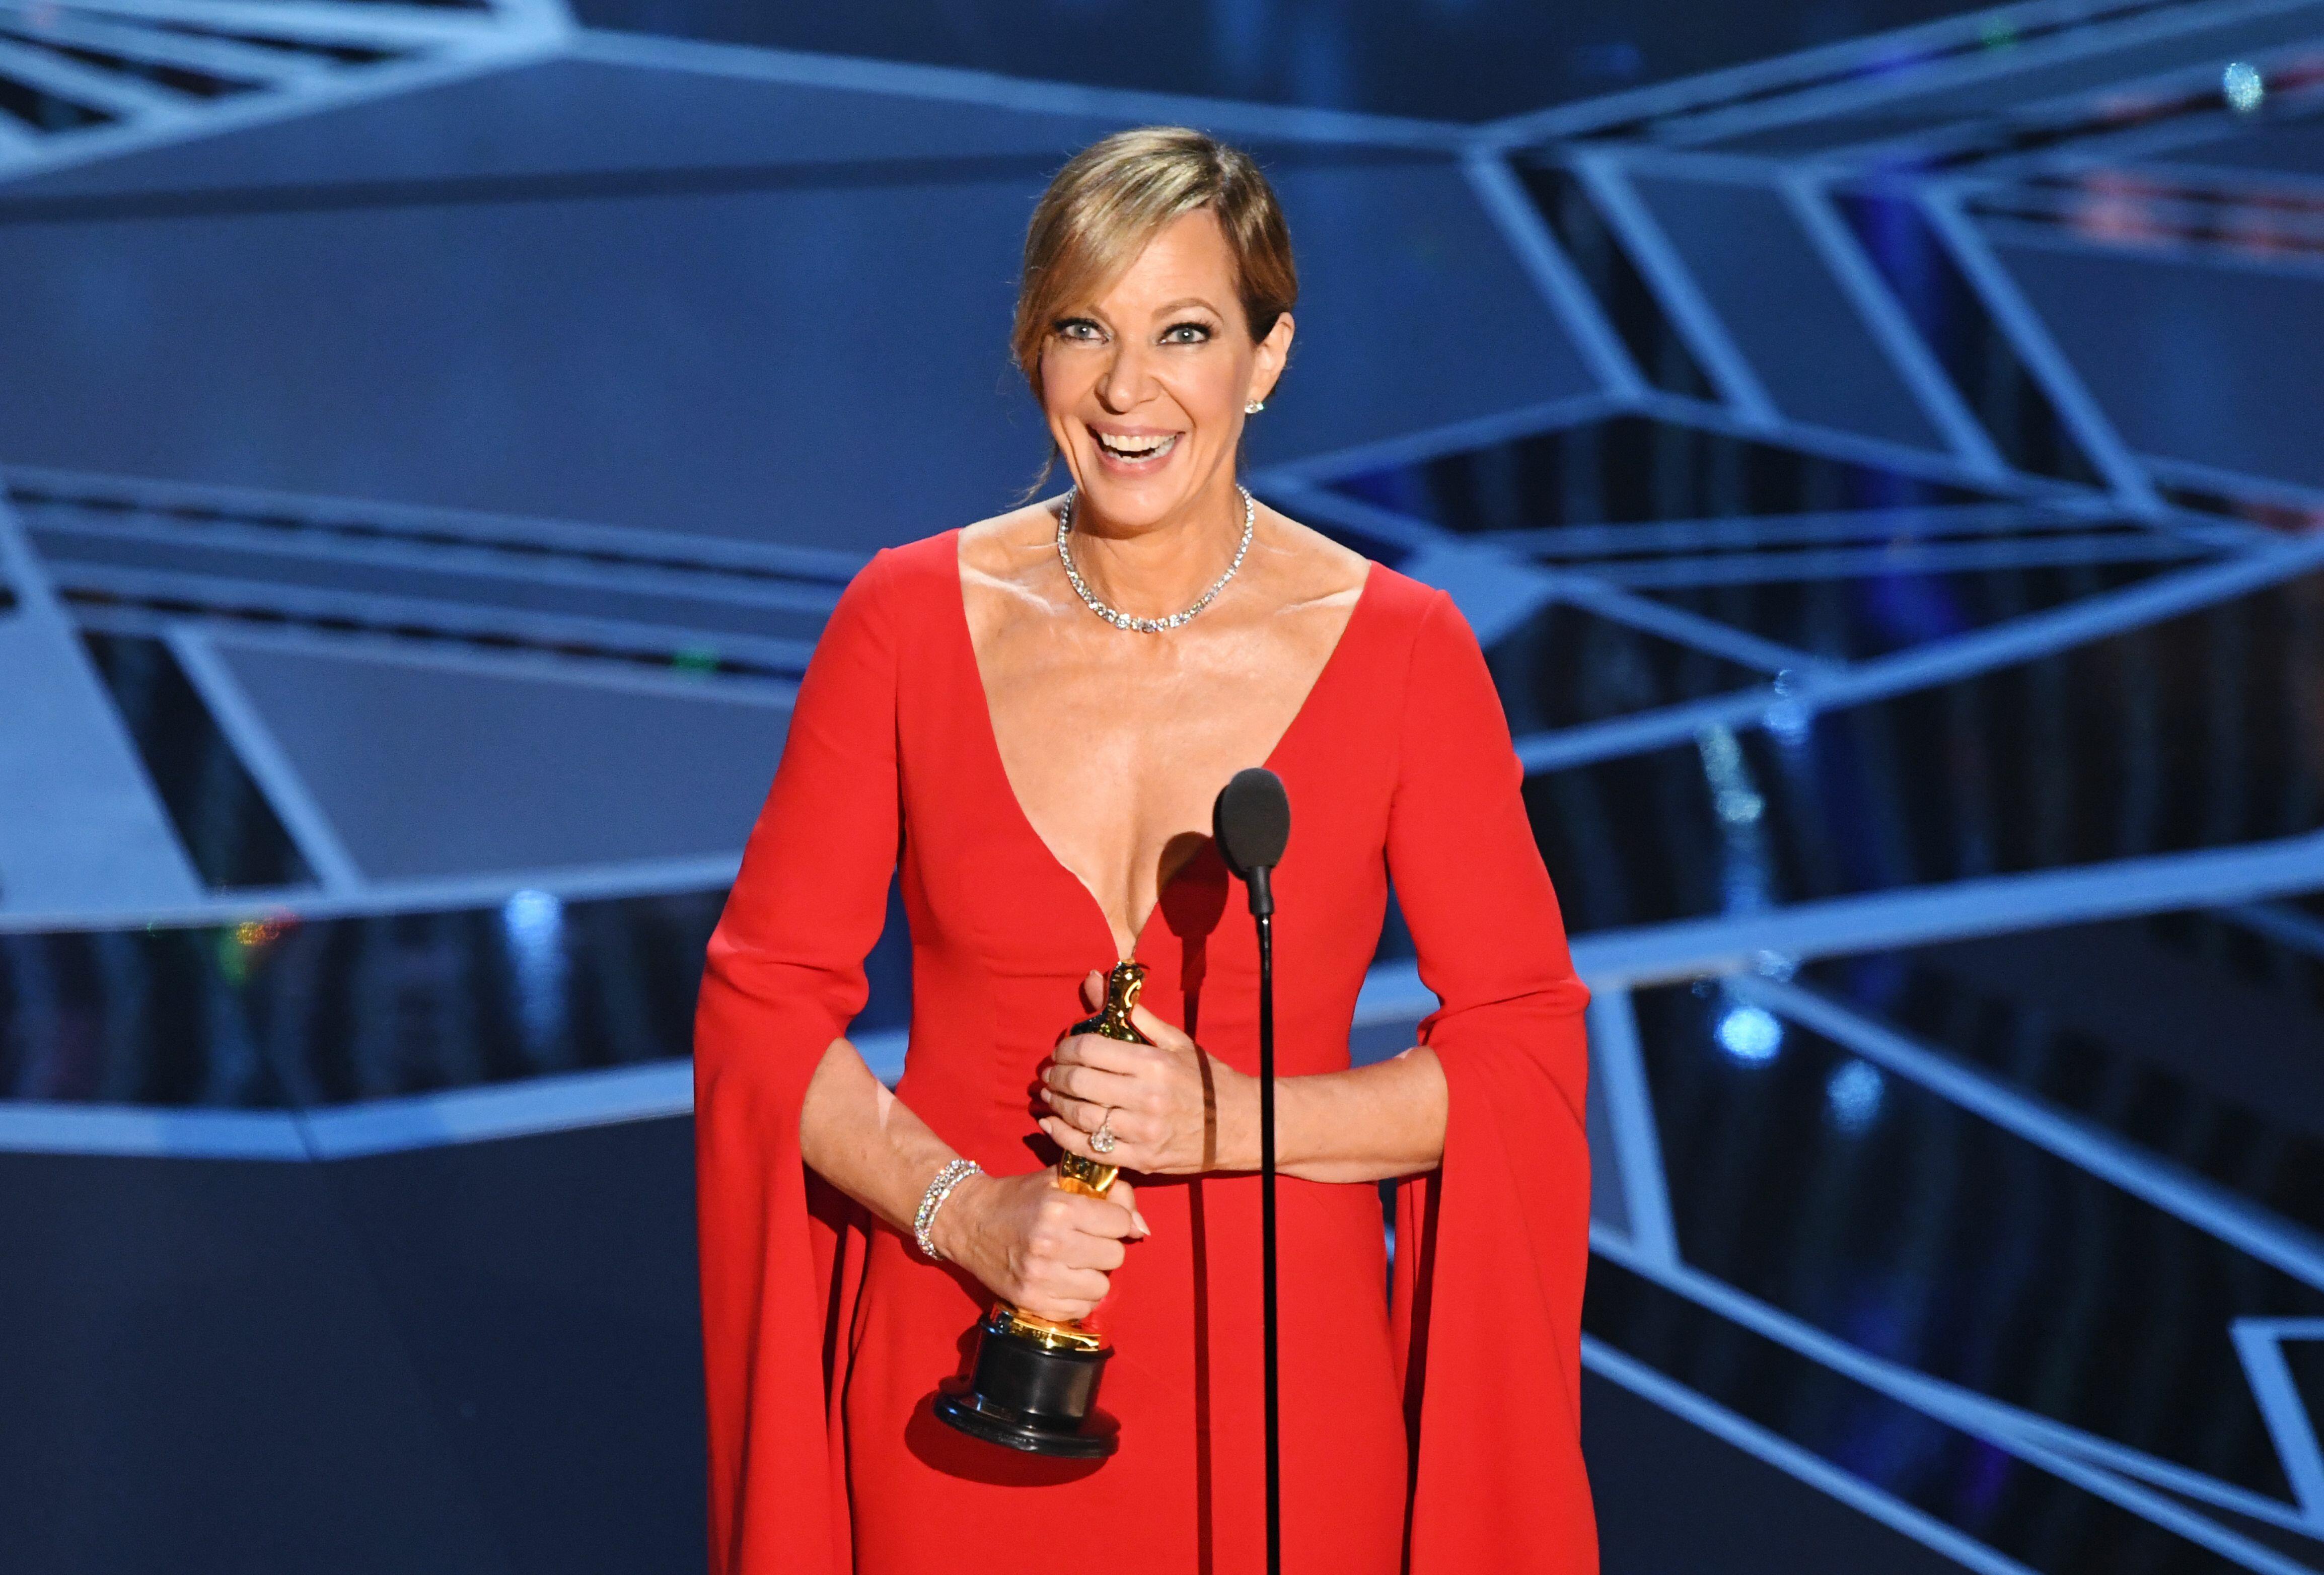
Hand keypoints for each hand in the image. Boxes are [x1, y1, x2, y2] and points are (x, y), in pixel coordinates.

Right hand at [931, 1166, 1145, 1324]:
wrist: (969, 1222)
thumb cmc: (1020, 1198)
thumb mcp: (1061, 1180)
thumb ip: (1109, 1193)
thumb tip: (1141, 1228)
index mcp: (1060, 1209)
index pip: (1120, 1224)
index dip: (1113, 1219)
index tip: (1098, 1218)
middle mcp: (1051, 1245)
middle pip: (1115, 1257)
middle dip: (1104, 1247)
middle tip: (1083, 1240)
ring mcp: (1040, 1278)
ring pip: (1101, 1287)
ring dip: (1092, 1275)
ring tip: (1072, 1262)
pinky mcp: (1032, 1302)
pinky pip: (1081, 1309)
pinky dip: (1076, 1297)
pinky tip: (1060, 1280)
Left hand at [1038, 970, 1252, 1175]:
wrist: (1240, 1125)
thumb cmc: (1206, 1078)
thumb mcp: (1175, 1040)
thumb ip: (1132, 1014)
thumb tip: (1095, 979)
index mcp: (1154, 1063)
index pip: (1090, 1049)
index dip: (1066, 1047)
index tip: (1060, 1049)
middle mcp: (1147, 1098)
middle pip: (1080, 1082)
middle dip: (1055, 1075)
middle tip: (1048, 1072)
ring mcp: (1144, 1133)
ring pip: (1081, 1117)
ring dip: (1055, 1104)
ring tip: (1048, 1095)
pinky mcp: (1142, 1160)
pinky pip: (1090, 1150)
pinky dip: (1062, 1137)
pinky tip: (1051, 1124)